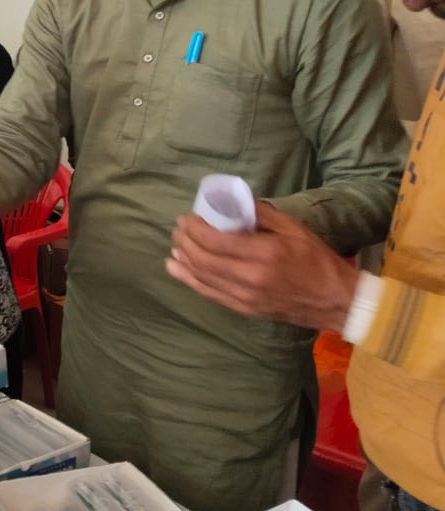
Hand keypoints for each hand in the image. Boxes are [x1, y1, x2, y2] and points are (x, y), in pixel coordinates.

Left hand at [165, 202, 357, 332]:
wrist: (335, 301)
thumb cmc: (317, 260)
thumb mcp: (293, 229)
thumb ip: (260, 215)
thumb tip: (231, 202)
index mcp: (263, 254)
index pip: (214, 241)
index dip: (194, 228)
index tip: (186, 217)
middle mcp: (249, 278)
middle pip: (202, 258)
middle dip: (184, 240)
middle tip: (178, 227)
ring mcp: (244, 297)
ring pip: (200, 276)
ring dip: (182, 258)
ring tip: (175, 243)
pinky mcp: (243, 309)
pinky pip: (208, 293)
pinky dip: (188, 279)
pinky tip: (176, 267)